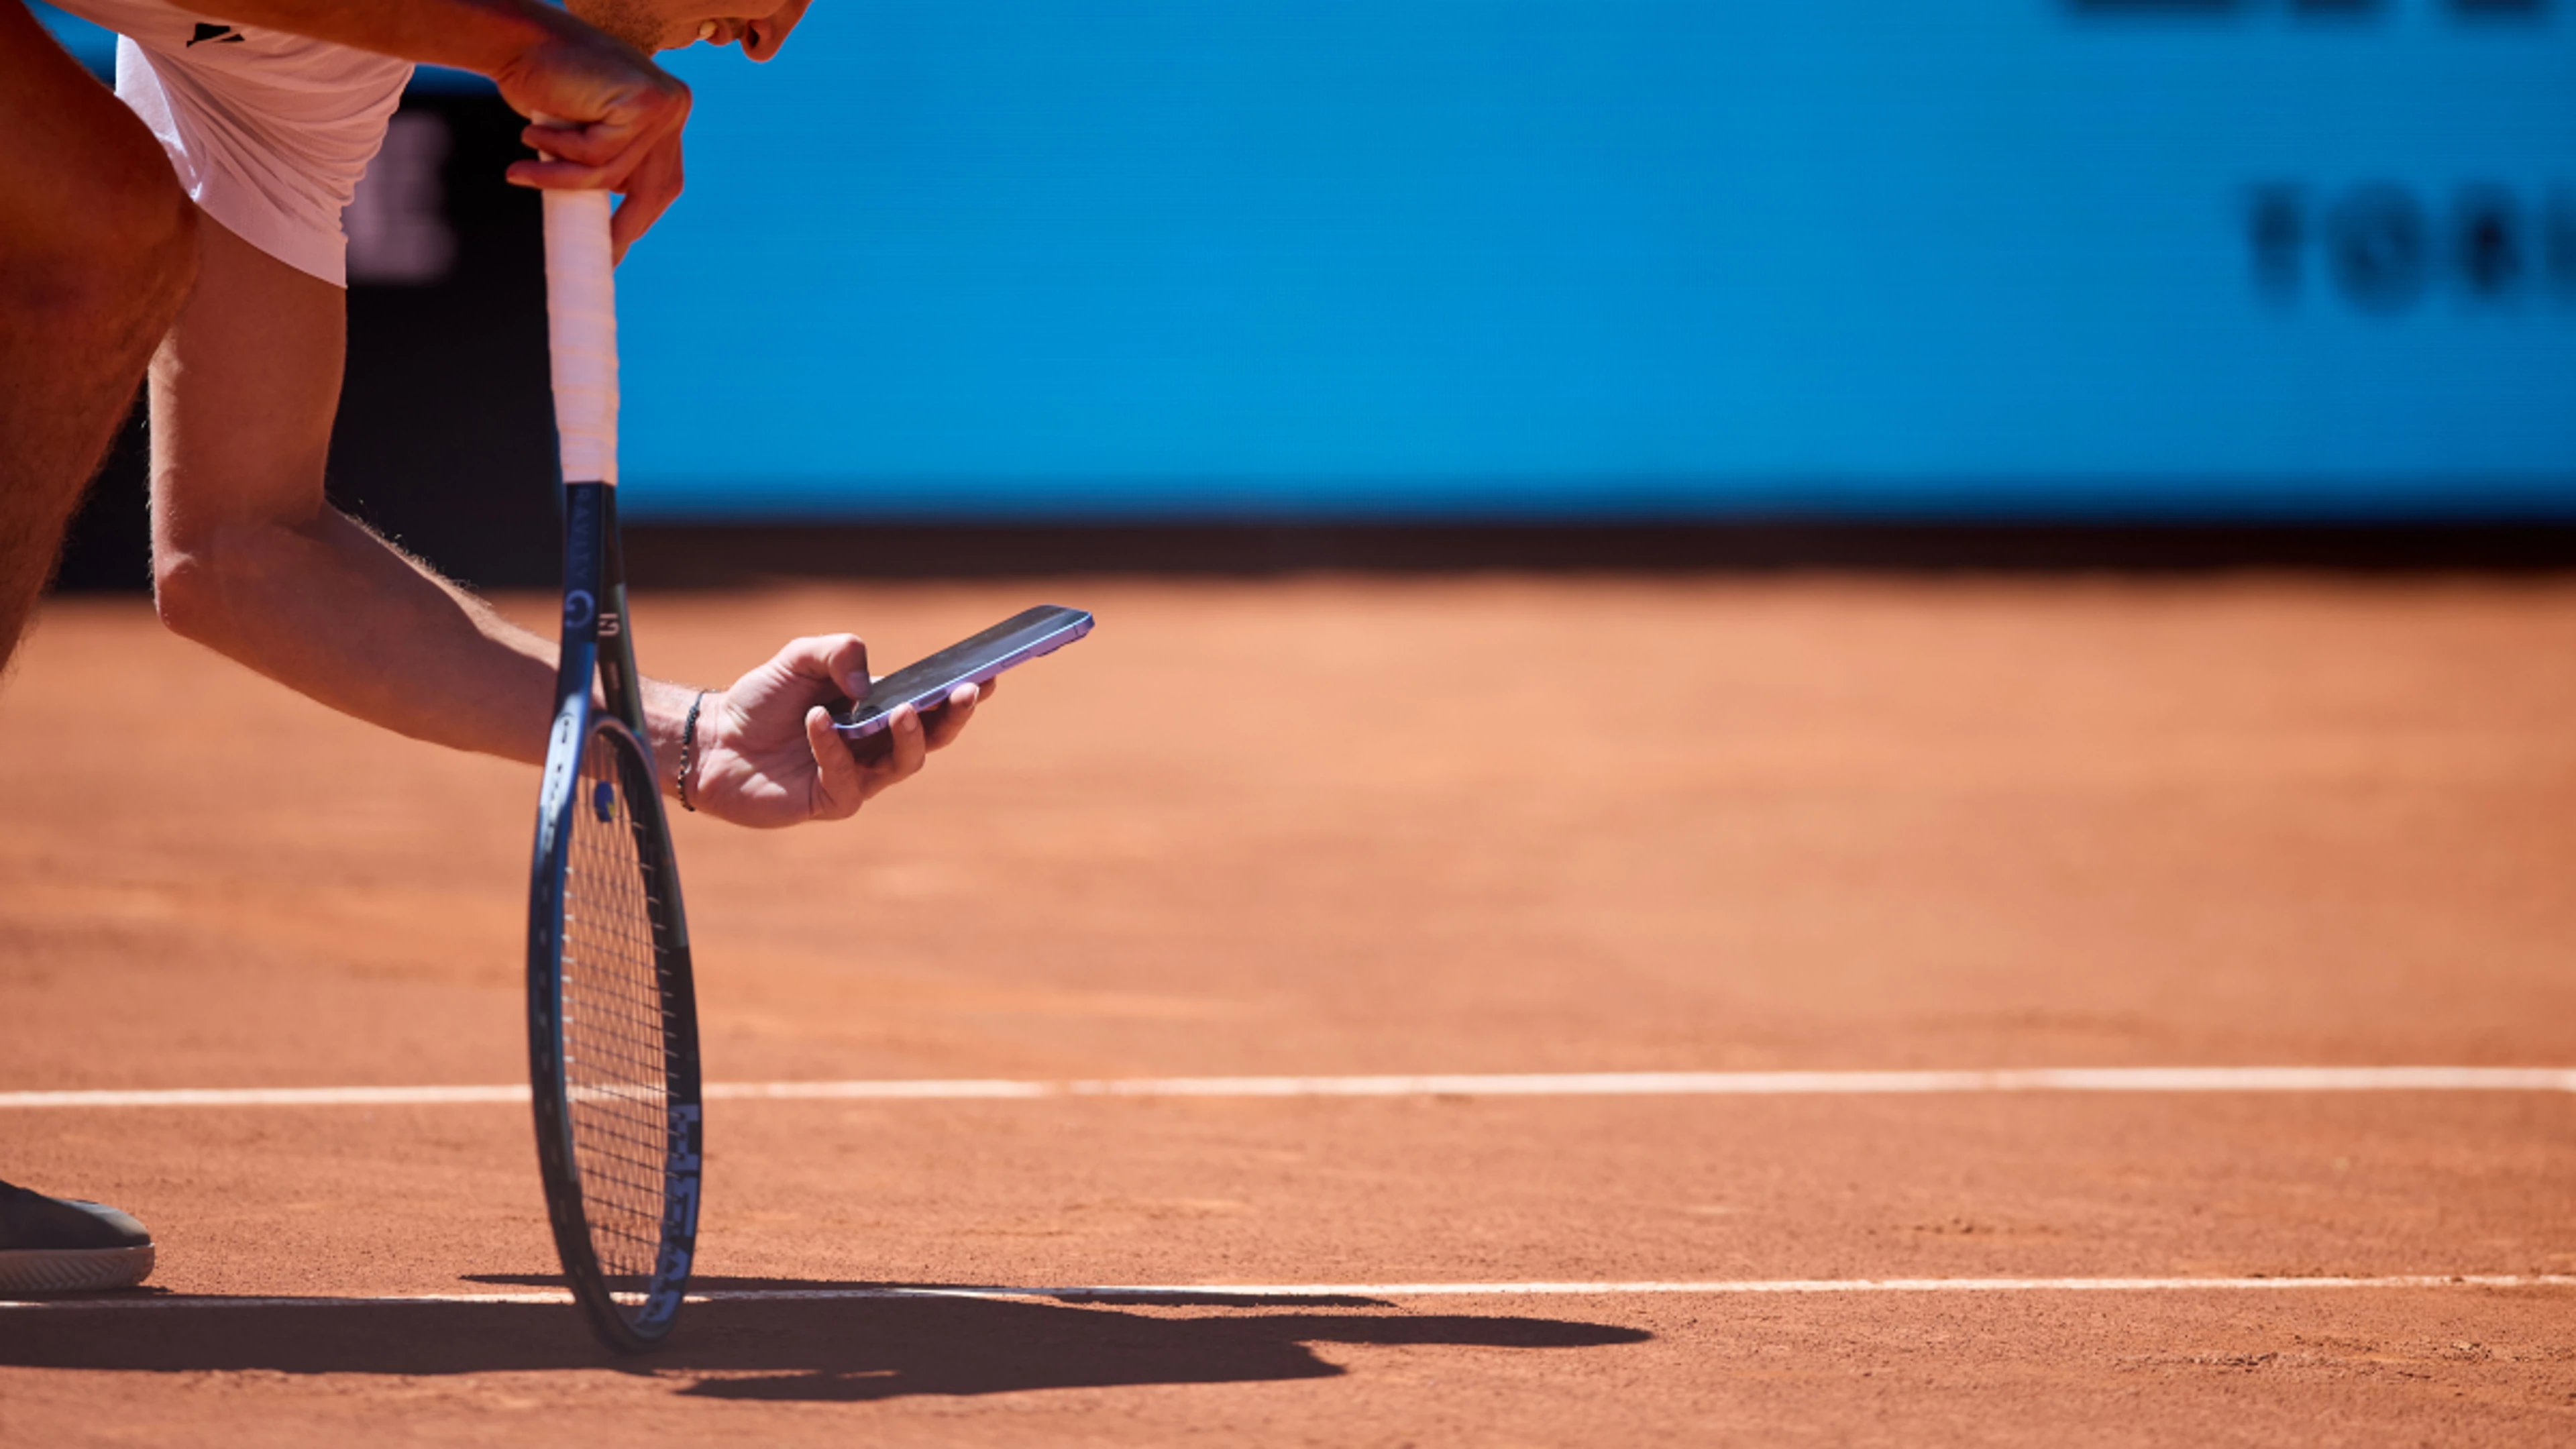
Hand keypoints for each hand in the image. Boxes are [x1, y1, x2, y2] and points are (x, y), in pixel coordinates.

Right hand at [493, 14, 690, 258]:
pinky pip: (596, 154)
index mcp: (667, 118)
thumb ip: (610, 164)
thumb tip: (616, 232)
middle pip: (653, 190)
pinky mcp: (641, 103)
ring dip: (561, 181)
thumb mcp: (589, 133)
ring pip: (613, 174)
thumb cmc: (547, 84)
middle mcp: (673, 110)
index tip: (613, 252)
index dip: (637, 220)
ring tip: (520, 173)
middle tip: (589, 253)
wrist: (521, 37)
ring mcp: (663, 105)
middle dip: (619, 226)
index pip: (662, 183)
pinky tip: (532, 131)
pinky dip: (557, 153)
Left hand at [683, 634, 989, 827]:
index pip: (930, 703)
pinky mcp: (831, 801)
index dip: (961, 693)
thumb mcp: (799, 657)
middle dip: (953, 716)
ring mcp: (857, 776)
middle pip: (932, 738)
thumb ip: (837, 652)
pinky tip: (816, 722)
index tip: (988, 677)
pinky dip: (834, 747)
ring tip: (899, 710)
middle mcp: (875, 746)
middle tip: (964, 693)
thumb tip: (866, 682)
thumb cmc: (762, 700)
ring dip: (908, 736)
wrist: (713, 741)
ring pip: (903, 764)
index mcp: (877, 711)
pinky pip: (847, 778)